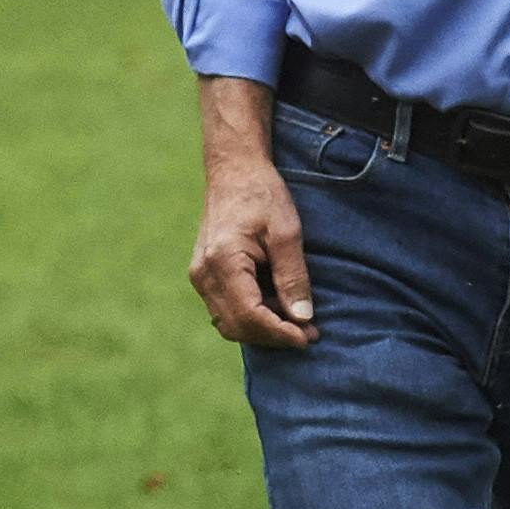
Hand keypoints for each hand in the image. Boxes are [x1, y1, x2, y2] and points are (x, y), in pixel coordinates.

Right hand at [188, 78, 316, 348]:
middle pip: (237, 326)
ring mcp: (200, 275)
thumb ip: (293, 276)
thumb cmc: (262, 194)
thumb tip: (303, 318)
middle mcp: (204, 273)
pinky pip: (226, 309)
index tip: (308, 338)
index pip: (249, 315)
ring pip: (229, 322)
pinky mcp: (204, 274)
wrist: (234, 170)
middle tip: (309, 335)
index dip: (279, 333)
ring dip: (263, 329)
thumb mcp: (287, 232)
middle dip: (273, 336)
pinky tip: (278, 307)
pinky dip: (252, 316)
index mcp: (223, 261)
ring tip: (298, 323)